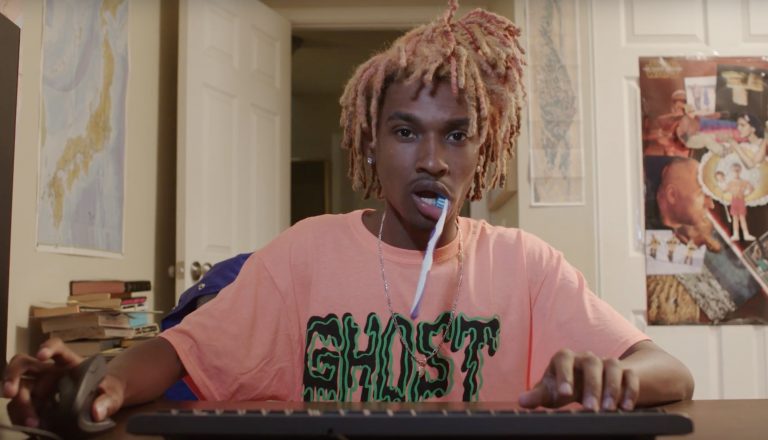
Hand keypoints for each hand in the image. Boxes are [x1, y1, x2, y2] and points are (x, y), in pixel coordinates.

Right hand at [2, 338, 124, 426]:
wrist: (101, 403)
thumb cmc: (106, 391)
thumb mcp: (113, 394)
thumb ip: (107, 400)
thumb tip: (97, 412)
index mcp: (69, 362)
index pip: (57, 347)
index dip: (48, 348)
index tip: (42, 355)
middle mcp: (49, 371)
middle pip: (23, 363)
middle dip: (12, 374)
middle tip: (10, 392)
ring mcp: (39, 387)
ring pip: (18, 388)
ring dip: (19, 404)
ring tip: (31, 422)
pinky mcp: (34, 403)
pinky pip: (18, 408)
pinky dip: (21, 417)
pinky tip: (31, 426)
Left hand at [518, 349, 638, 410]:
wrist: (588, 380)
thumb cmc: (565, 385)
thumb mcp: (551, 391)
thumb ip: (538, 395)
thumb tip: (522, 400)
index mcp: (565, 358)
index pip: (563, 359)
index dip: (564, 374)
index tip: (564, 394)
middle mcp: (586, 357)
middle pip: (591, 364)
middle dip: (592, 386)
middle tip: (592, 408)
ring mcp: (606, 362)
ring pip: (613, 366)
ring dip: (612, 388)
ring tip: (610, 409)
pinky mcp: (623, 371)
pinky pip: (630, 375)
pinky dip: (630, 390)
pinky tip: (627, 407)